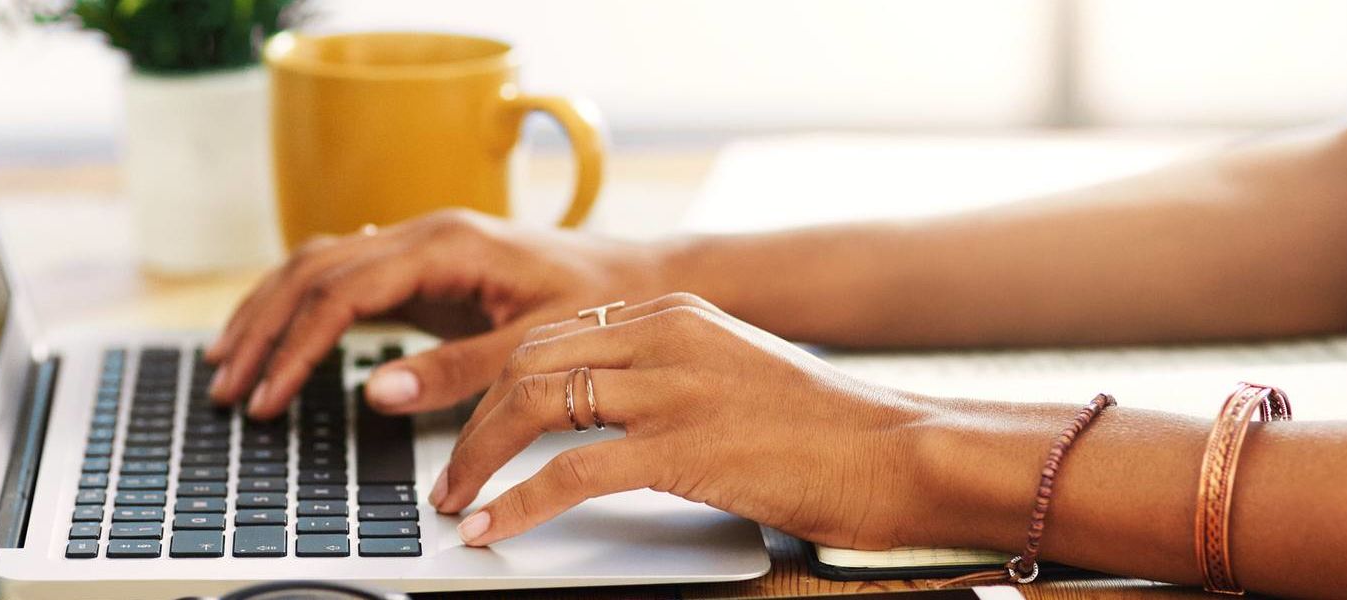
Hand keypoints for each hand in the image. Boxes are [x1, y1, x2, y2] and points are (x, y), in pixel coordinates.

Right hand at [206, 209, 667, 418]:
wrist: (640, 278)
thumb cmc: (600, 304)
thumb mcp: (537, 346)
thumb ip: (459, 371)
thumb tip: (378, 391)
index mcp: (447, 244)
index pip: (342, 291)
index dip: (296, 347)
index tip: (270, 397)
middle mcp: (425, 232)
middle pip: (312, 270)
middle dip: (263, 329)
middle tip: (228, 387)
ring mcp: (420, 245)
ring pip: (318, 264)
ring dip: (268, 312)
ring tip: (229, 363)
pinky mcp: (424, 266)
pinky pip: (343, 275)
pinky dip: (300, 304)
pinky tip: (276, 332)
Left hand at [431, 292, 947, 550]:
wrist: (897, 451)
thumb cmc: (825, 428)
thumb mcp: (733, 371)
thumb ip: (668, 373)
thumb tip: (597, 411)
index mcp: (675, 313)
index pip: (553, 335)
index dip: (495, 383)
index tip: (469, 425)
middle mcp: (666, 336)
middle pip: (529, 363)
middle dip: (472, 422)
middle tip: (448, 473)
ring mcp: (674, 388)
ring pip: (535, 405)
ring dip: (478, 459)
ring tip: (456, 502)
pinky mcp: (685, 446)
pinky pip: (571, 472)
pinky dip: (518, 503)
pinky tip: (494, 528)